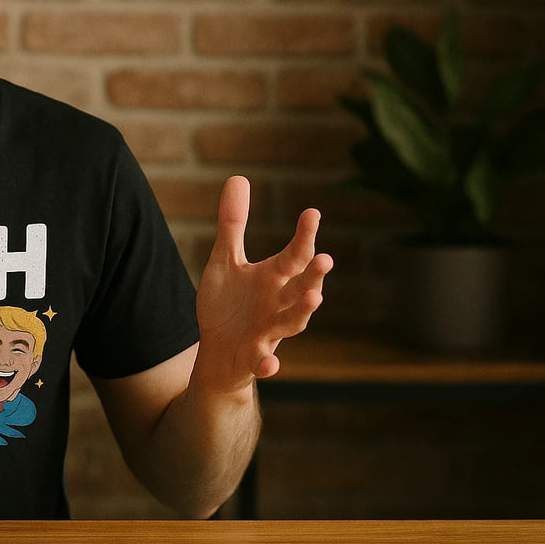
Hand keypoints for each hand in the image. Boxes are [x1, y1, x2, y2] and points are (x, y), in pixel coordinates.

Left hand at [193, 176, 332, 394]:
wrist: (218, 354)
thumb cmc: (228, 305)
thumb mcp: (225, 262)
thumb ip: (233, 225)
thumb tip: (238, 177)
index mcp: (273, 279)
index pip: (294, 255)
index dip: (304, 236)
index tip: (312, 213)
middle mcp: (278, 305)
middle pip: (301, 288)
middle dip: (314, 275)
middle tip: (326, 258)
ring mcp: (269, 333)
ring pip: (292, 323)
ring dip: (303, 312)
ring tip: (315, 298)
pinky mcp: (254, 358)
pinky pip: (263, 363)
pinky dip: (268, 364)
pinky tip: (270, 365)